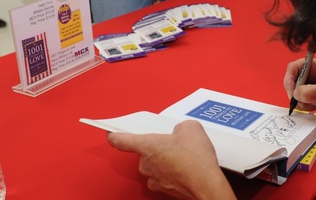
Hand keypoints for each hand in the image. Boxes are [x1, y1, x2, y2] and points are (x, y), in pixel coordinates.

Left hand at [107, 120, 235, 199]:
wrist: (205, 184)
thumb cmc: (195, 160)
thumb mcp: (191, 128)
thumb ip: (180, 126)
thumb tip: (181, 132)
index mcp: (147, 146)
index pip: (121, 140)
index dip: (114, 134)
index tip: (110, 133)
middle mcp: (146, 164)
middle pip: (144, 150)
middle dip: (158, 144)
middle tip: (173, 141)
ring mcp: (154, 178)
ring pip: (154, 164)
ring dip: (165, 158)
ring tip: (184, 155)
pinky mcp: (164, 188)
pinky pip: (163, 175)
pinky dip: (172, 170)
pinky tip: (186, 166)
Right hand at [284, 58, 315, 119]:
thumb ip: (309, 92)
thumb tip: (295, 94)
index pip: (294, 68)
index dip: (289, 79)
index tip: (291, 92)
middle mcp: (312, 74)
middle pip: (293, 81)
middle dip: (296, 93)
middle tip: (304, 101)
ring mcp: (311, 86)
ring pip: (295, 93)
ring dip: (302, 101)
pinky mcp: (312, 96)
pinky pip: (301, 101)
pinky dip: (306, 105)